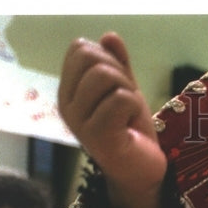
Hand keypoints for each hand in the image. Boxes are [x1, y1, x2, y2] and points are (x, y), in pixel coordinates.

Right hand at [58, 33, 166, 207]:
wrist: (141, 172)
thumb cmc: (130, 132)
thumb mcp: (125, 91)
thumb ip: (118, 64)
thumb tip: (109, 35)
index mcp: (69, 91)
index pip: (80, 48)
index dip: (108, 59)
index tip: (118, 87)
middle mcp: (67, 104)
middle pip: (91, 58)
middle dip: (119, 74)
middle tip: (126, 103)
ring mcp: (79, 121)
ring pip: (106, 76)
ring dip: (129, 92)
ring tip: (128, 115)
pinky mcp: (97, 135)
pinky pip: (121, 98)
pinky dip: (135, 107)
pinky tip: (131, 127)